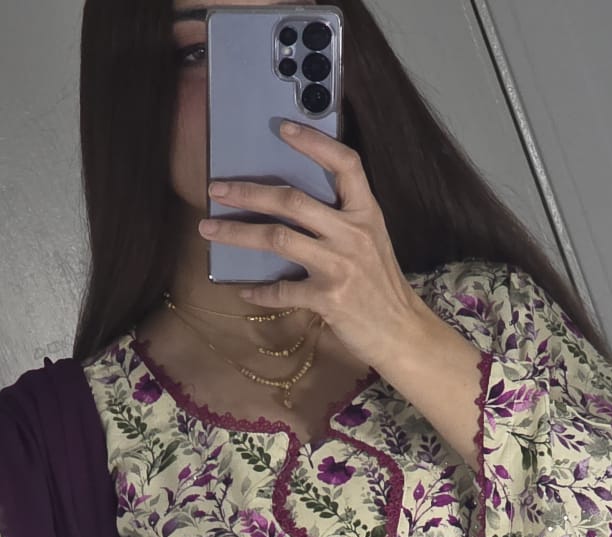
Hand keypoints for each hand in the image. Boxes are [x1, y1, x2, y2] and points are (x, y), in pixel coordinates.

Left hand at [200, 121, 425, 369]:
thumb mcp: (372, 242)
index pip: (345, 164)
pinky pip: (282, 290)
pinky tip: (244, 290)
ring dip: (238, 233)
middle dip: (249, 192)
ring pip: (278, 239)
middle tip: (216, 189)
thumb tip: (294, 205)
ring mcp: (340, 266)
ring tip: (209, 230)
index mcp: (366, 213)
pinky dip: (259, 291)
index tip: (283, 128)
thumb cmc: (382, 287)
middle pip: (293, 201)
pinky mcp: (328, 299)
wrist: (402, 333)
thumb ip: (342, 221)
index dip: (315, 142)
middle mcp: (353, 234)